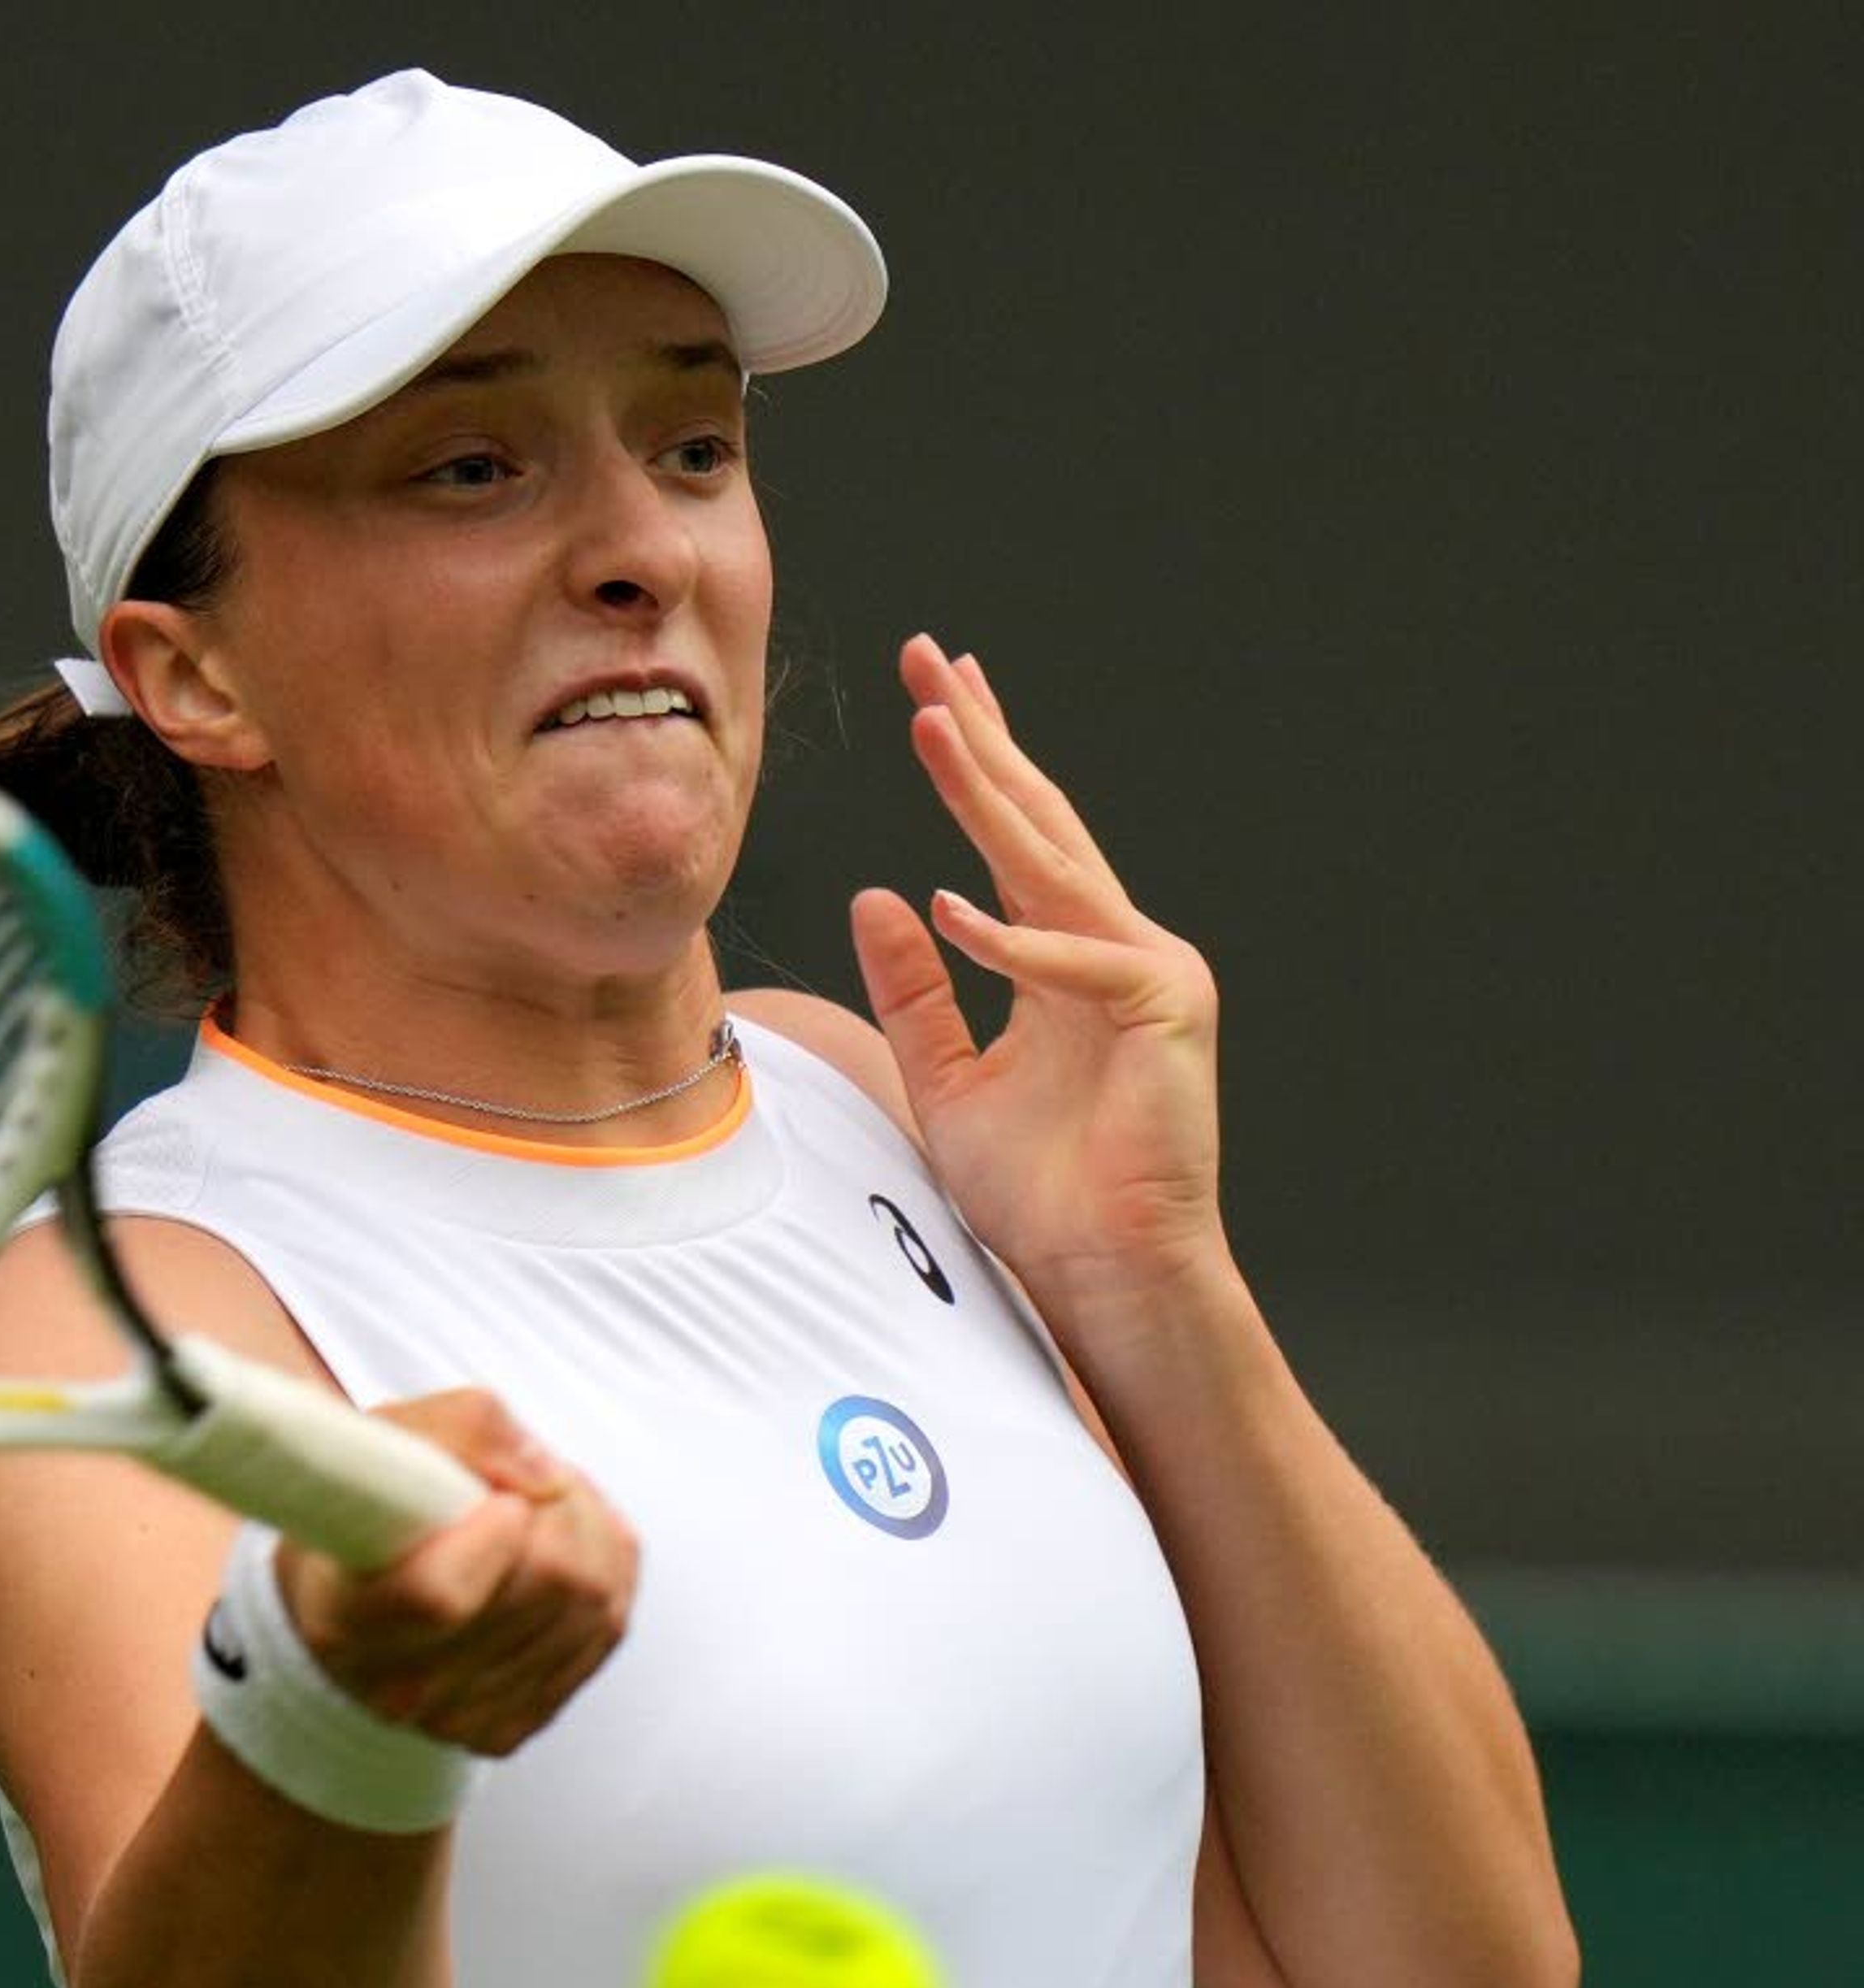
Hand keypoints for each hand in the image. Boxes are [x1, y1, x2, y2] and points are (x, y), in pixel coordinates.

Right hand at [278, 1389, 634, 1757]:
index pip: (440, 1595)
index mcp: (342, 1616)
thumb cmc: (362, 1510)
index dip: (494, 1532)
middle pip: (543, 1592)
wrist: (350, 1593)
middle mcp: (397, 1685)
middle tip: (527, 1484)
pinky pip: (604, 1635)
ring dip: (589, 1536)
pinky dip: (605, 1576)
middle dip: (559, 1512)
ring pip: (590, 1611)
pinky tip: (563, 1549)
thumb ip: (462, 1429)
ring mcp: (460, 1715)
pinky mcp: (513, 1723)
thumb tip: (545, 1474)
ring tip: (542, 1508)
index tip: (499, 1497)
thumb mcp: (386, 1438)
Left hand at [848, 634, 1226, 1310]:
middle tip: (929, 658)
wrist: (1104, 1271)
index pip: (1016, 840)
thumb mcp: (948, 1075)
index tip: (939, 689)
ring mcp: (1150, 974)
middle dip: (981, 739)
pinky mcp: (1165, 1014)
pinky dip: (1011, 942)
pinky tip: (951, 907)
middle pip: (1039, 824)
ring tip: (933, 723)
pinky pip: (1073, 965)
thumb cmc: (1038, 1191)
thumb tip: (878, 896)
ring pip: (1054, 869)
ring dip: (988, 797)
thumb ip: (915, 987)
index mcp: (1067, 958)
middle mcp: (1116, 948)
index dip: (979, 761)